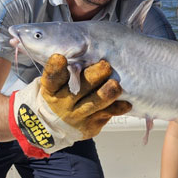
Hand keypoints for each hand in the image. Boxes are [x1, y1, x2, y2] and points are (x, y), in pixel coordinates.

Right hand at [9, 54, 130, 157]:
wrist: (52, 125)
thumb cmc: (60, 94)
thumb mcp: (55, 83)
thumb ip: (69, 71)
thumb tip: (91, 51)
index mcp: (51, 89)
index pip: (52, 78)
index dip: (55, 68)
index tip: (60, 58)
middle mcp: (62, 103)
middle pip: (80, 88)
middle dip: (94, 75)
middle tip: (105, 65)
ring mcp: (77, 116)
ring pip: (95, 103)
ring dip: (107, 93)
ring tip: (115, 85)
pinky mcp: (90, 126)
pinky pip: (107, 114)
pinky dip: (118, 108)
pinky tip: (126, 103)